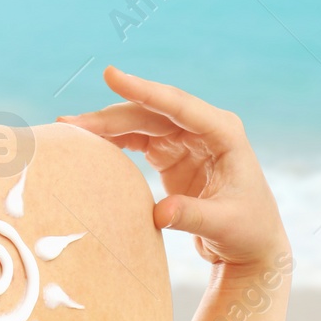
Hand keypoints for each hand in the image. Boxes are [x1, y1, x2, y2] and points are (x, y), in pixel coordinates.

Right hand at [58, 66, 288, 268]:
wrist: (251, 245)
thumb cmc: (248, 231)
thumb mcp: (224, 225)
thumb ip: (192, 216)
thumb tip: (161, 213)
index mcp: (223, 132)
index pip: (179, 105)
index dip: (144, 90)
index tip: (111, 76)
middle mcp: (203, 127)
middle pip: (151, 112)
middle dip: (111, 115)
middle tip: (71, 122)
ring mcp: (185, 138)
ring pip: (139, 122)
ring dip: (106, 125)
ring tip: (69, 128)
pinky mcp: (170, 153)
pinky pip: (136, 138)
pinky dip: (112, 139)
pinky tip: (88, 142)